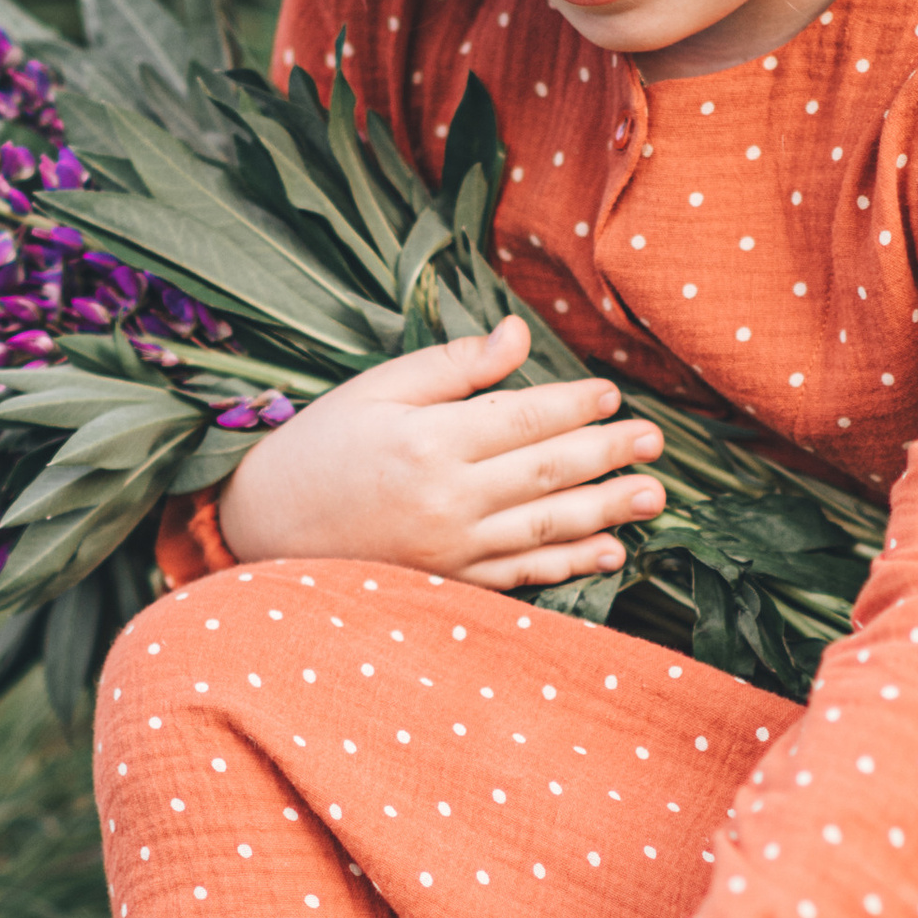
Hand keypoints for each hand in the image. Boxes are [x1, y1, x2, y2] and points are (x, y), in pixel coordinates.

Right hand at [218, 314, 664, 590]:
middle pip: (546, 473)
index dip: (573, 406)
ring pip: (545, 528)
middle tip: (654, 443)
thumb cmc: (321, 446)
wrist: (264, 525)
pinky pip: (521, 575)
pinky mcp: (449, 581)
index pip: (521, 419)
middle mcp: (446, 498)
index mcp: (428, 441)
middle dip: (607, 456)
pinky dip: (568, 566)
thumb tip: (518, 335)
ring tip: (653, 497)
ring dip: (606, 512)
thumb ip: (453, 366)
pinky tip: (609, 553)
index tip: (612, 396)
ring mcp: (450, 548)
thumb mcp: (378, 388)